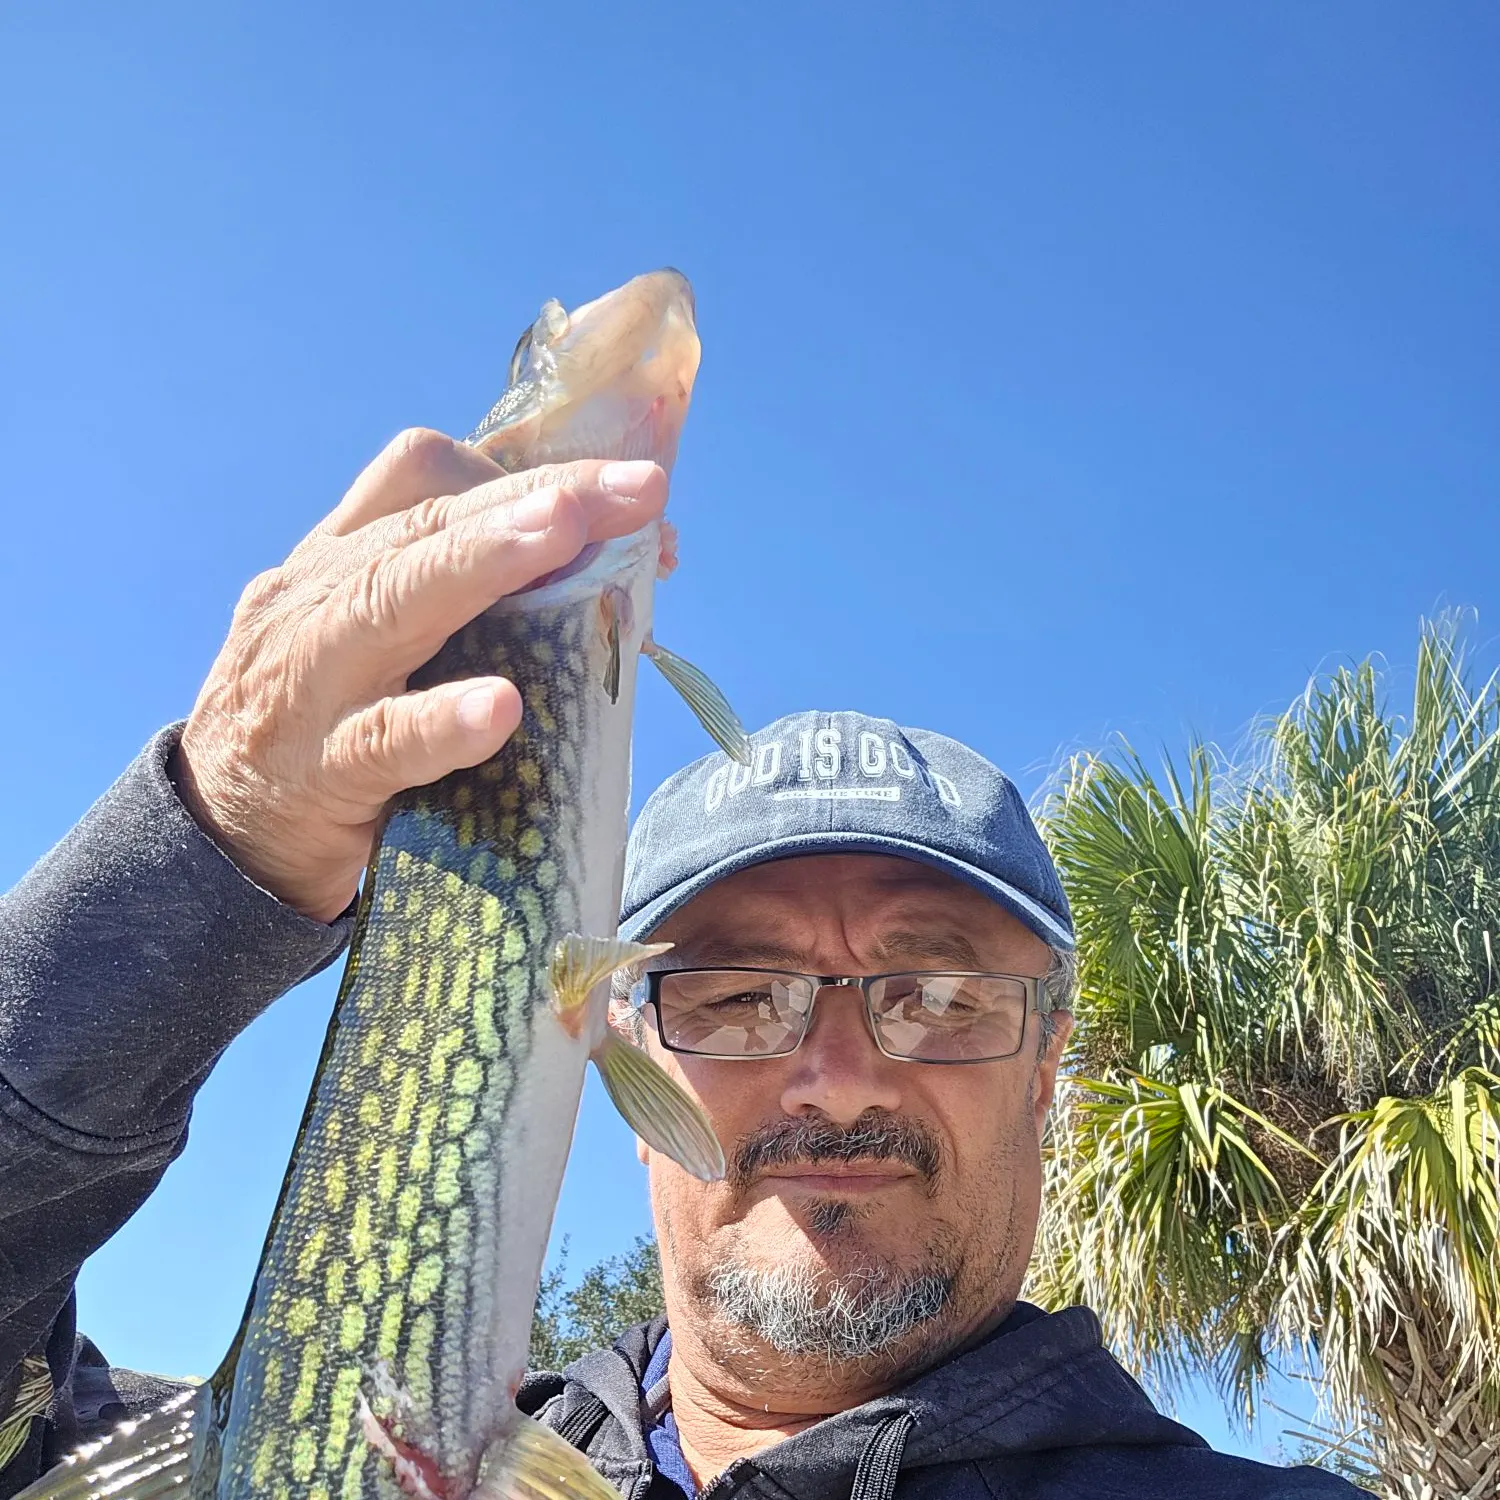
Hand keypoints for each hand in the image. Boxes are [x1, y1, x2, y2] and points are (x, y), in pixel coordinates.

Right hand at [176, 428, 666, 921]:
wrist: (223, 838)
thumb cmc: (333, 726)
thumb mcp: (380, 642)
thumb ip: (466, 604)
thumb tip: (615, 577)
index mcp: (340, 559)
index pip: (422, 476)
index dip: (524, 471)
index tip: (619, 487)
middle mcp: (319, 598)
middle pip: (429, 522)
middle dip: (539, 494)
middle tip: (638, 488)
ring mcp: (312, 679)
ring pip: (393, 600)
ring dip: (486, 559)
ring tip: (566, 532)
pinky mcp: (321, 768)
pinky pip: (384, 738)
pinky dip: (441, 720)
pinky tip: (500, 707)